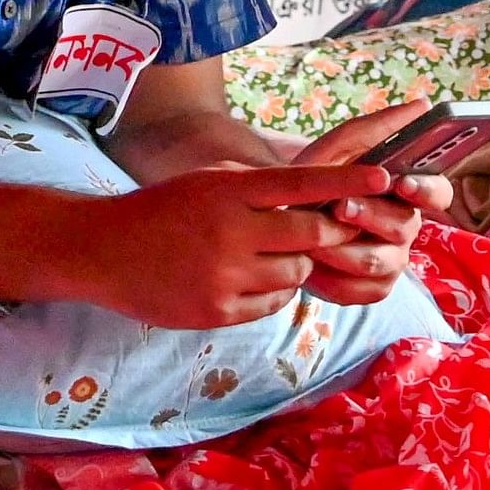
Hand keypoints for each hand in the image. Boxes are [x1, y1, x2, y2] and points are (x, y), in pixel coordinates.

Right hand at [54, 164, 391, 326]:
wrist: (103, 251)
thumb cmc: (162, 209)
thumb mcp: (208, 183)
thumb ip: (258, 188)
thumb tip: (318, 196)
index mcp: (232, 192)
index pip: (305, 183)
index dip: (349, 182)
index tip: (386, 177)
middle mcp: (232, 232)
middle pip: (314, 234)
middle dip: (328, 233)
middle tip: (328, 230)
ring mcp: (226, 276)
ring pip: (296, 273)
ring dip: (295, 264)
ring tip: (264, 255)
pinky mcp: (218, 311)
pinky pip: (272, 305)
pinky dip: (271, 293)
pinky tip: (242, 281)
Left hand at [289, 107, 454, 286]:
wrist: (275, 219)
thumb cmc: (315, 180)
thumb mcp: (337, 150)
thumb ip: (376, 128)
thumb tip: (424, 105)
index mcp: (407, 192)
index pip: (438, 193)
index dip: (426, 190)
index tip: (402, 183)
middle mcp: (405, 227)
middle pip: (405, 227)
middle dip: (372, 216)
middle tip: (341, 208)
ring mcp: (392, 261)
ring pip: (382, 261)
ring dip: (347, 250)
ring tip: (315, 241)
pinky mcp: (372, 289)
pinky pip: (363, 291)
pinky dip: (335, 279)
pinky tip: (312, 267)